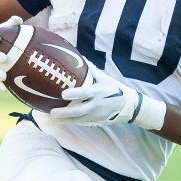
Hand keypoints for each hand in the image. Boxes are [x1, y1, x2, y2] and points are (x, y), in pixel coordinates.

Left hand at [51, 64, 165, 129]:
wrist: (128, 105)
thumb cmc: (113, 88)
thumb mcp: (104, 78)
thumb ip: (90, 69)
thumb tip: (79, 57)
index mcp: (99, 91)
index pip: (85, 93)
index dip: (74, 94)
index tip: (62, 94)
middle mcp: (98, 104)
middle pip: (80, 110)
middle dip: (65, 113)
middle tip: (52, 112)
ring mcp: (98, 115)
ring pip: (80, 119)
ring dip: (66, 120)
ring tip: (53, 118)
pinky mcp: (97, 121)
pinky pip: (83, 123)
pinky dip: (72, 122)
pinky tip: (62, 121)